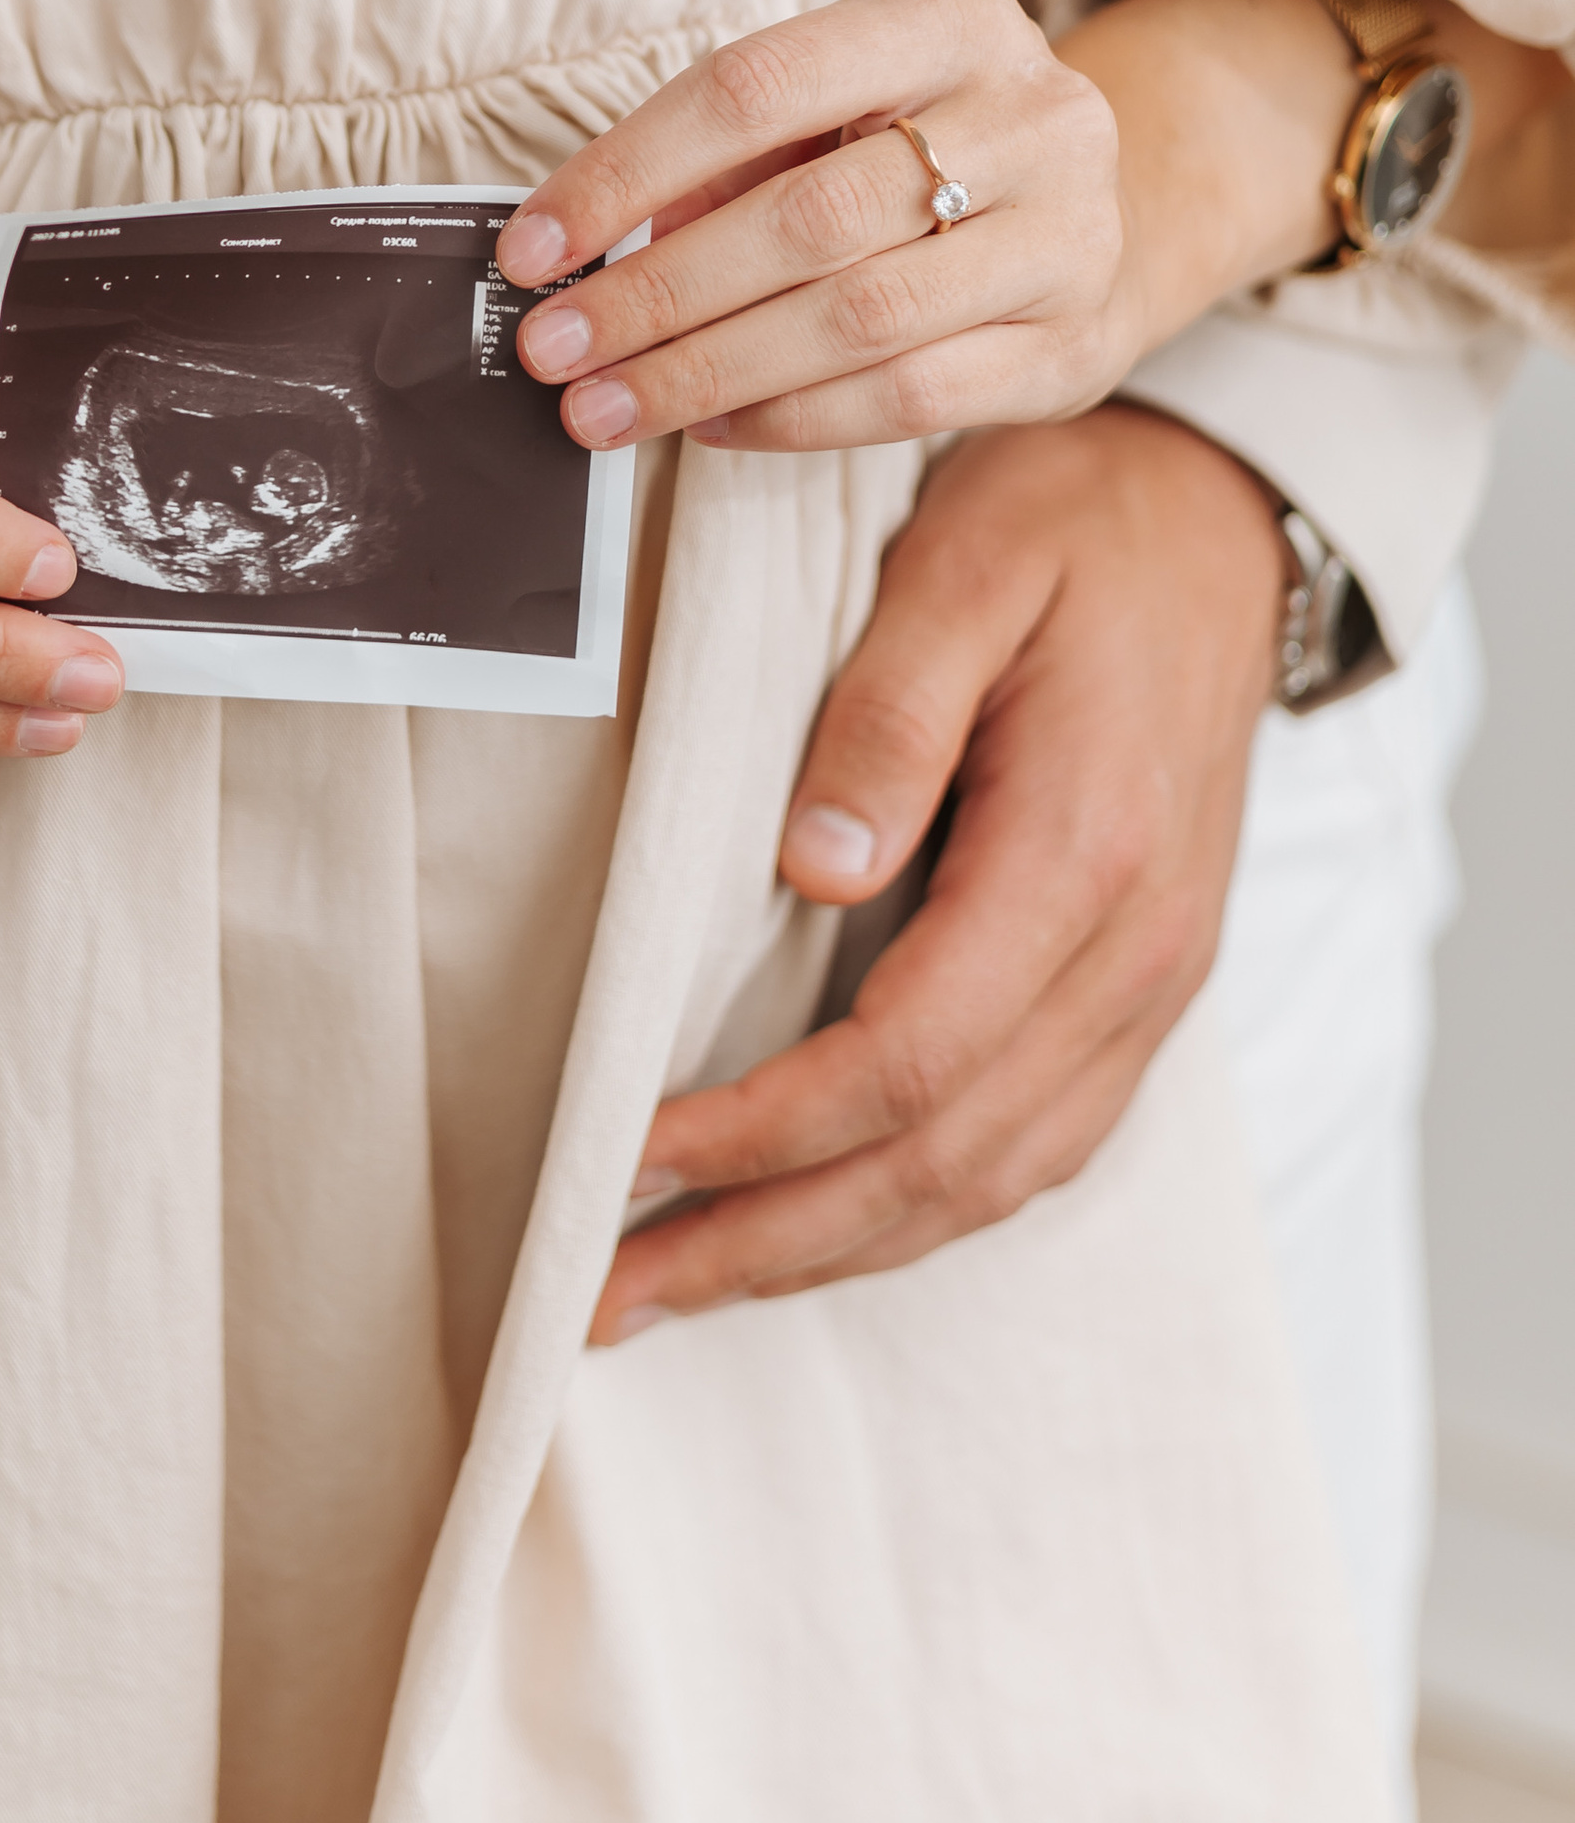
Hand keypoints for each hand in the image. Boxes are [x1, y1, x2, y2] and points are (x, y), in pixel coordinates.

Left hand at [496, 0, 1357, 454]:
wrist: (1106, 205)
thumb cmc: (925, 144)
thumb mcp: (842, 105)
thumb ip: (732, 157)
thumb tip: (584, 250)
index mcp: (950, 17)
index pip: (752, 86)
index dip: (625, 171)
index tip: (532, 246)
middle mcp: (1030, 114)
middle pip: (803, 219)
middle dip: (656, 294)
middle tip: (553, 350)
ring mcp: (1066, 235)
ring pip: (857, 320)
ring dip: (707, 372)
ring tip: (606, 407)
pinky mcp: (1070, 346)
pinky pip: (909, 397)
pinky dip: (792, 418)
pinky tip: (711, 425)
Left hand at [590, 404, 1283, 1338]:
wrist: (1220, 525)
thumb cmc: (1075, 526)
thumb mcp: (963, 568)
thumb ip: (888, 714)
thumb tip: (813, 864)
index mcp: (1084, 860)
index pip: (910, 1059)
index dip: (763, 1133)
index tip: (628, 1156)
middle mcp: (1136, 956)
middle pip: (942, 1163)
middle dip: (765, 1242)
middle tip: (602, 1297)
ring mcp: (1151, 988)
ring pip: (990, 1181)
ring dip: (827, 1251)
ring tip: (673, 1289)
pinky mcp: (1139, 992)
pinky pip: (1031, 1146)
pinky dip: (914, 1209)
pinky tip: (813, 1227)